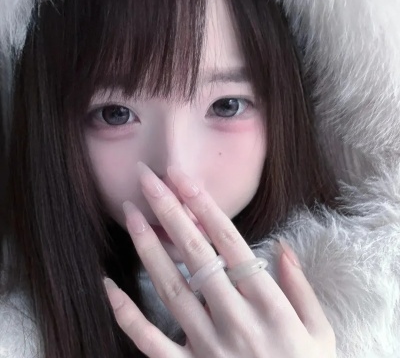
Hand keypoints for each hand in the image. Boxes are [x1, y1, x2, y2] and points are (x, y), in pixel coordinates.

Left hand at [104, 163, 335, 357]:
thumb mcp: (320, 332)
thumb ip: (301, 287)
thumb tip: (283, 248)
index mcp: (268, 304)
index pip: (230, 242)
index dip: (204, 206)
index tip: (182, 179)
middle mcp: (234, 319)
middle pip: (196, 254)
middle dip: (169, 211)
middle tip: (147, 179)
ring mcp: (207, 346)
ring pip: (170, 288)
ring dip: (148, 247)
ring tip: (130, 213)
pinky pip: (149, 340)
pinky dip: (126, 314)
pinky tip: (108, 285)